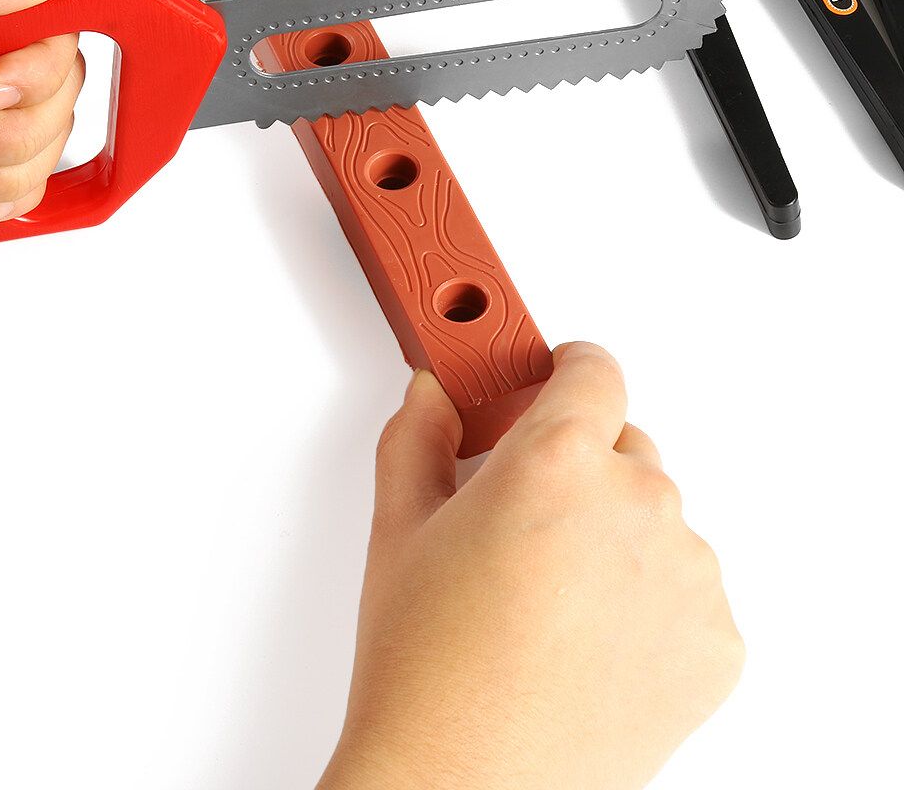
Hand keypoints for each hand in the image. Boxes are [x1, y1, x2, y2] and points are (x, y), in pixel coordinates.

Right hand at [320, 344, 743, 789]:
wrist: (461, 783)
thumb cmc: (425, 665)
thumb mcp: (398, 529)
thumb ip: (417, 436)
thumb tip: (432, 396)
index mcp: (555, 459)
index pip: (593, 368)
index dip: (568, 368)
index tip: (558, 377)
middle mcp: (636, 502)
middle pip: (624, 443)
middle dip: (579, 464)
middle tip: (527, 518)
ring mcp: (687, 574)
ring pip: (657, 517)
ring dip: (616, 532)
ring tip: (552, 594)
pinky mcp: (717, 640)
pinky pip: (688, 586)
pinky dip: (650, 598)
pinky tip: (589, 638)